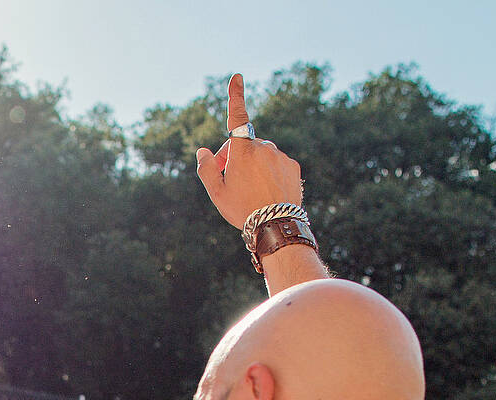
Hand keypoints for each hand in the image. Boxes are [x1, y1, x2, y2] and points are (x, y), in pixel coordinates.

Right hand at [195, 73, 303, 230]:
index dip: (236, 96)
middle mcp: (263, 148)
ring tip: (251, 191)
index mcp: (242, 151)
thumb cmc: (242, 209)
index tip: (238, 77)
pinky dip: (270, 173)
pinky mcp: (292, 166)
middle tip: (230, 181)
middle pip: (244, 145)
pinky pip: (277, 164)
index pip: (237, 117)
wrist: (276, 225)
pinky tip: (267, 192)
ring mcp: (280, 157)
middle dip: (235, 157)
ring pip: (262, 155)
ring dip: (254, 166)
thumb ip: (206, 169)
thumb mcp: (217, 193)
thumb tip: (203, 151)